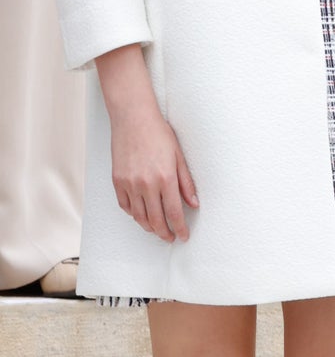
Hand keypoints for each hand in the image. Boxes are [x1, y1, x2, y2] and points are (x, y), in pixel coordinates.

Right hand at [96, 45, 198, 241]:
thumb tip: (194, 204)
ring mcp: (129, 184)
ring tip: (157, 230)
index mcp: (165, 178)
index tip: (183, 236)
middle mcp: (146, 184)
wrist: (133, 119)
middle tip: (171, 238)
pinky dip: (134, 214)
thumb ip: (186, 183)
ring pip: (139, 216)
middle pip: (156, 219)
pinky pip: (125, 206)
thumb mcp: (179, 156)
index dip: (179, 228)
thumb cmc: (159, 134)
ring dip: (149, 227)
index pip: (174, 213)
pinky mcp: (117, 181)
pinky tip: (141, 216)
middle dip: (165, 233)